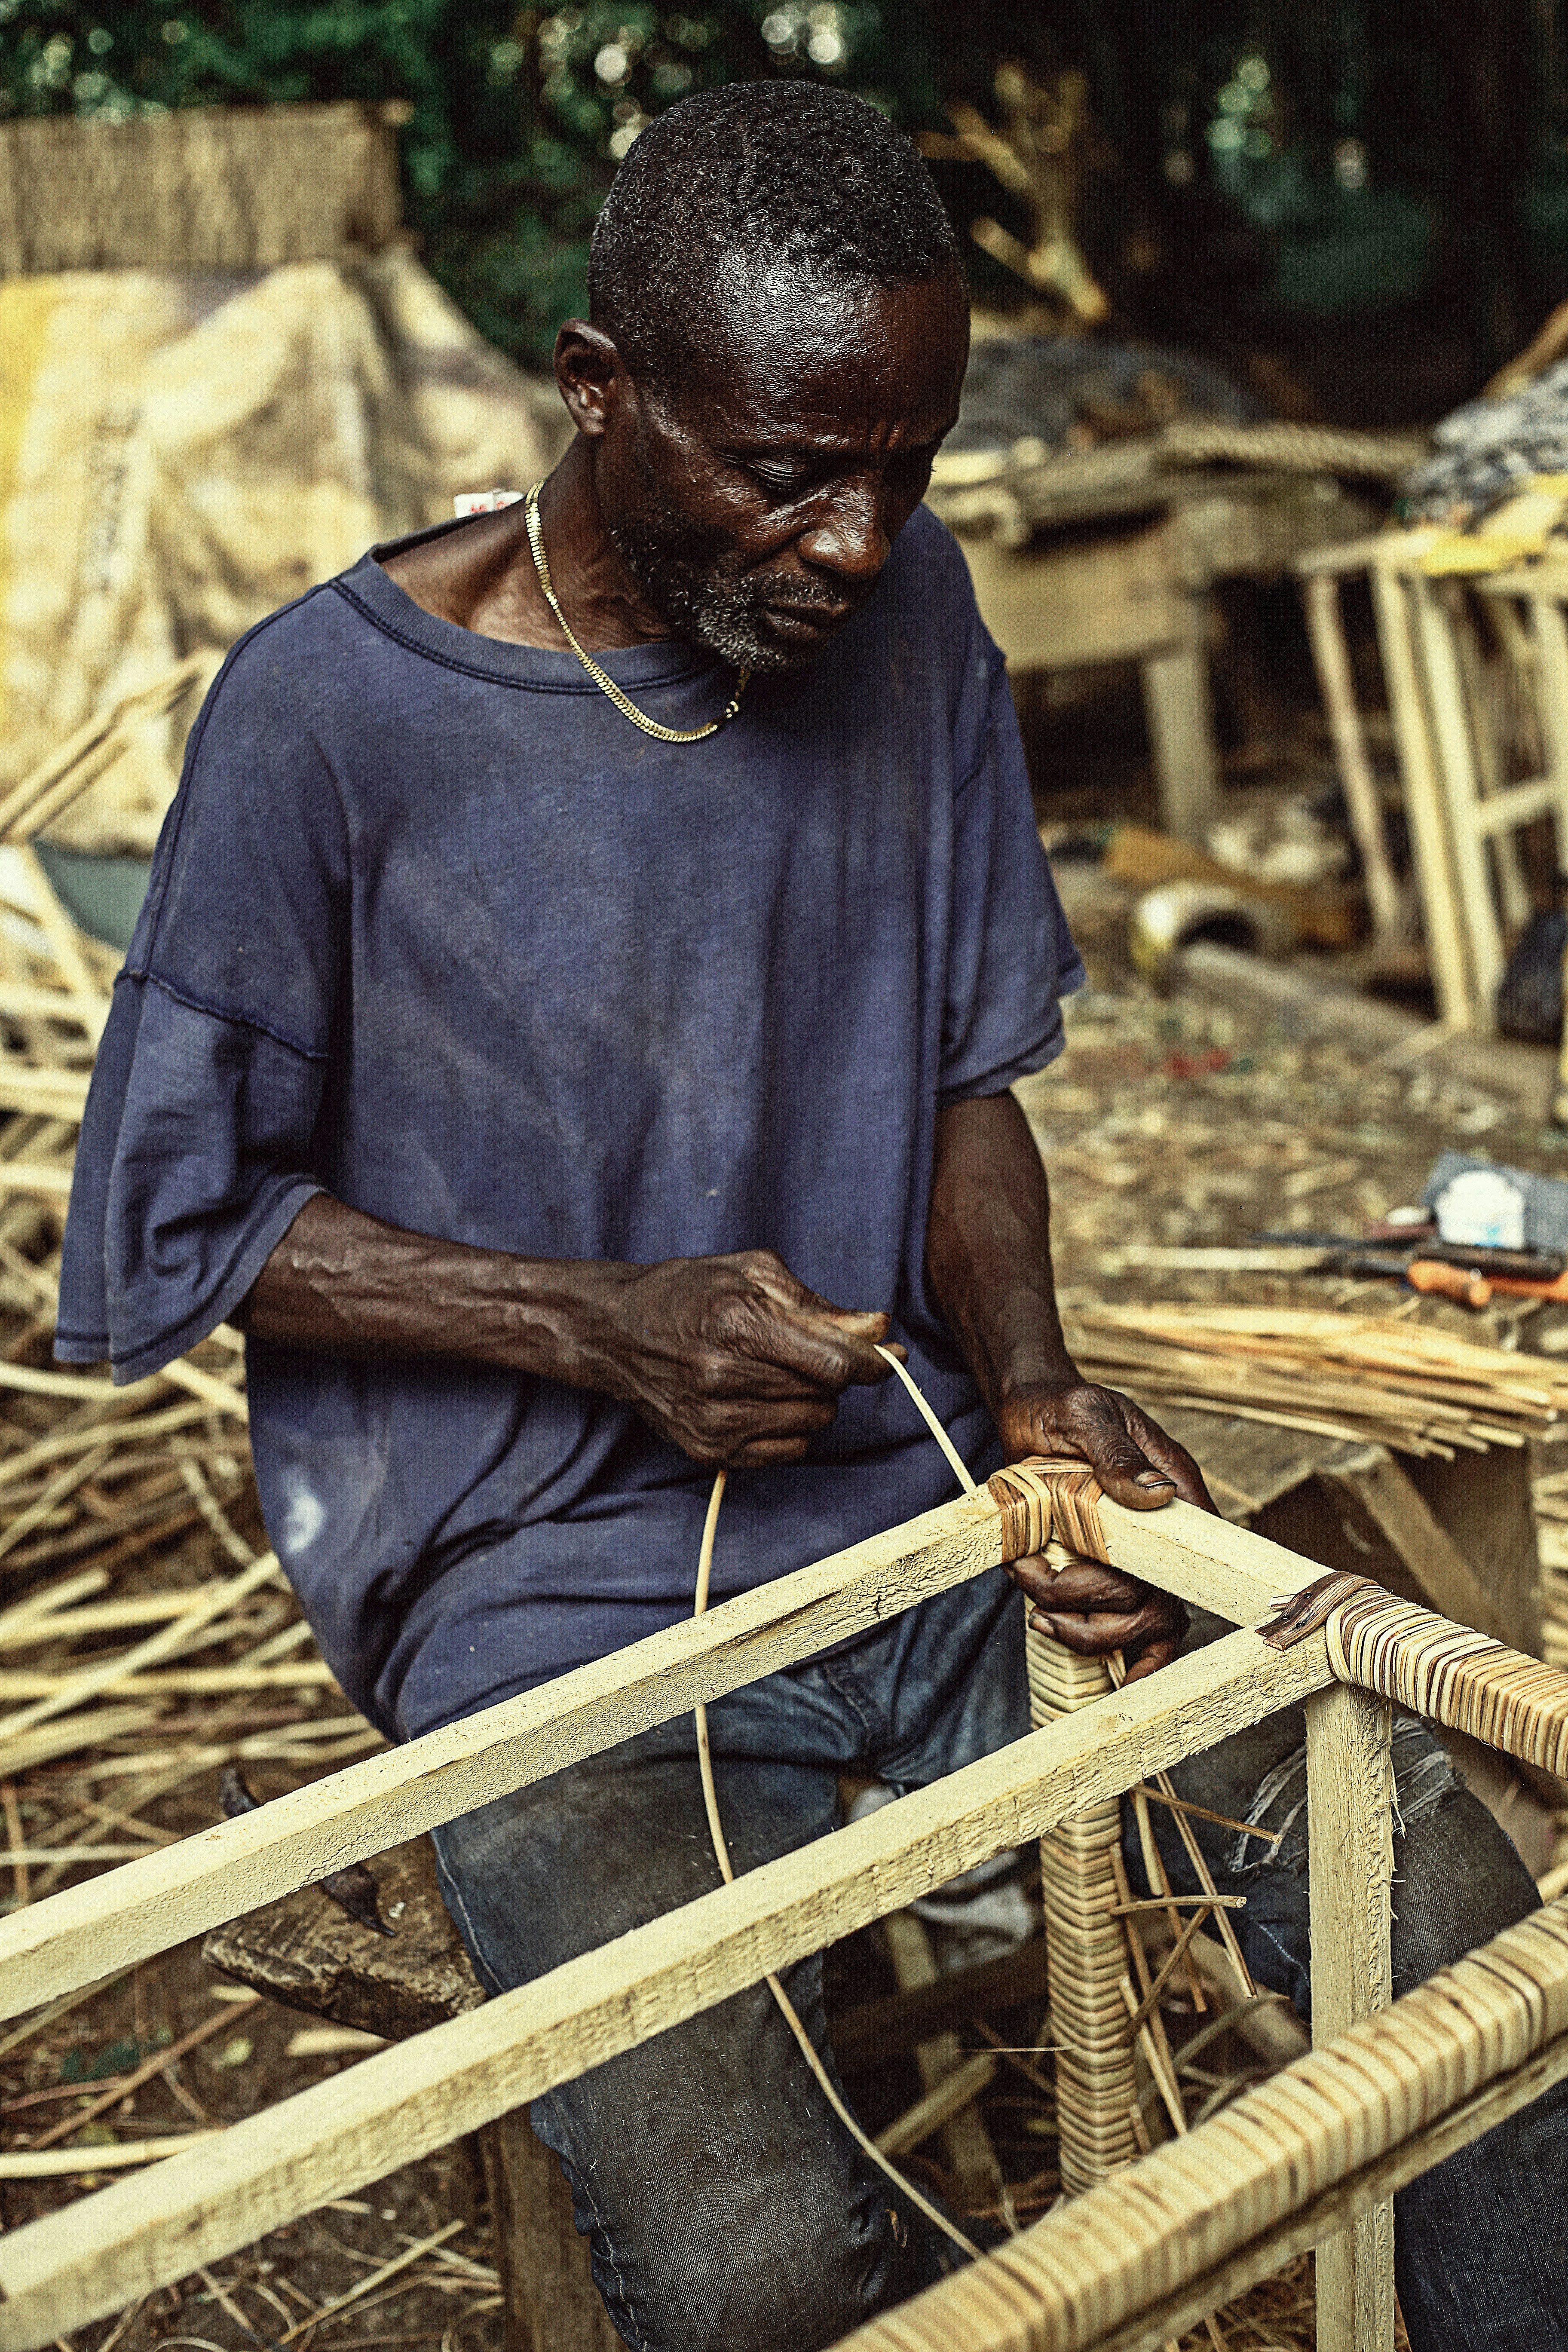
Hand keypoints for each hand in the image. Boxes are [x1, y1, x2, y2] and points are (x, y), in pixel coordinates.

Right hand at [598, 1248, 898, 1468]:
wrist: (616, 1333)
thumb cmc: (689, 1292)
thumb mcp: (753, 1274)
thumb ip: (819, 1305)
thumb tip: (879, 1328)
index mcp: (738, 1325)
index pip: (833, 1363)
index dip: (872, 1361)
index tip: (888, 1354)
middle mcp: (724, 1378)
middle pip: (827, 1392)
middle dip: (836, 1371)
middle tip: (815, 1351)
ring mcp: (714, 1421)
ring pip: (813, 1422)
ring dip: (813, 1398)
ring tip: (779, 1371)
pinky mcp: (708, 1451)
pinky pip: (789, 1450)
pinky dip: (792, 1426)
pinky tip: (765, 1399)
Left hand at [997, 1379, 1214, 1683]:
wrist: (1026, 1412)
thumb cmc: (1061, 1407)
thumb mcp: (1086, 1415)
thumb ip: (1117, 1452)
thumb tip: (1158, 1493)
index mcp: (1174, 1488)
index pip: (1199, 1553)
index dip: (1177, 1587)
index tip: (1127, 1594)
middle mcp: (1160, 1532)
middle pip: (1160, 1604)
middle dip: (1095, 1607)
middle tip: (1036, 1579)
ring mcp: (1133, 1558)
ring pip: (1138, 1626)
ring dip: (1079, 1626)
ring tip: (1029, 1586)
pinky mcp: (1102, 1573)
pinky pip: (1116, 1631)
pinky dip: (1085, 1641)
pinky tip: (1046, 1624)